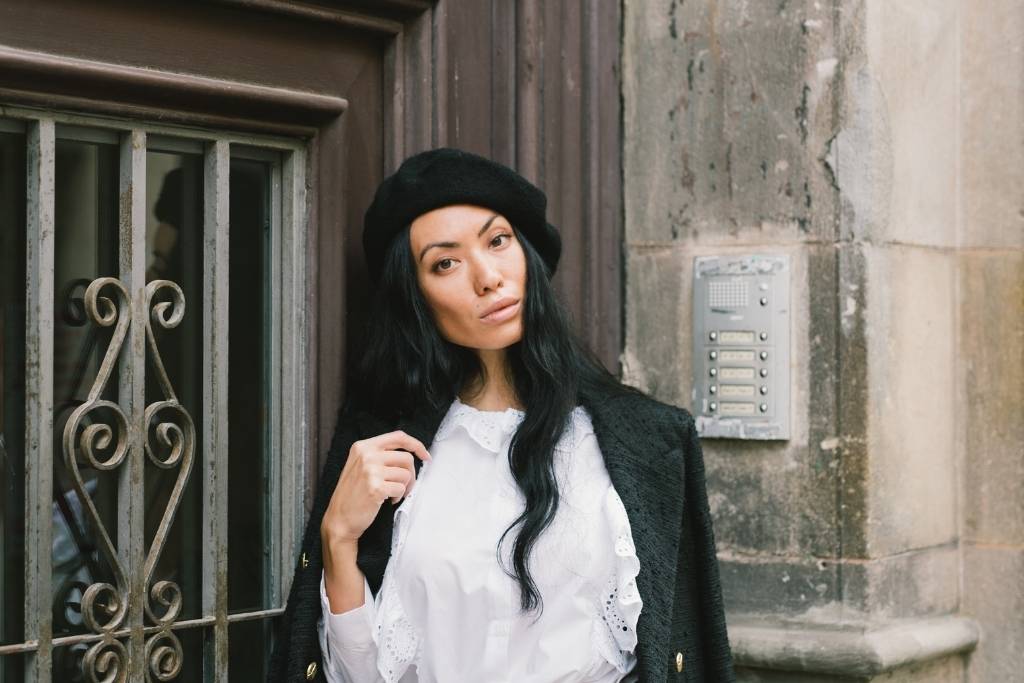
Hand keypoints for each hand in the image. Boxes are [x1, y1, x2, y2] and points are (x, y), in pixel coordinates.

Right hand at [320, 430, 431, 544]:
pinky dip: (399, 497)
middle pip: (406, 457)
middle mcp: (366, 455)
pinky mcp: (376, 488)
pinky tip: (388, 501)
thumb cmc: (352, 494)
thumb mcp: (360, 465)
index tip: (425, 455)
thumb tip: (409, 453)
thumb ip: (380, 455)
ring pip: (406, 474)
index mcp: (363, 446)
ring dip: (405, 487)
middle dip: (411, 474)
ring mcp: (370, 471)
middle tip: (405, 485)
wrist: (339, 518)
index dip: (416, 445)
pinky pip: (401, 489)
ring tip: (393, 494)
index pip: (398, 437)